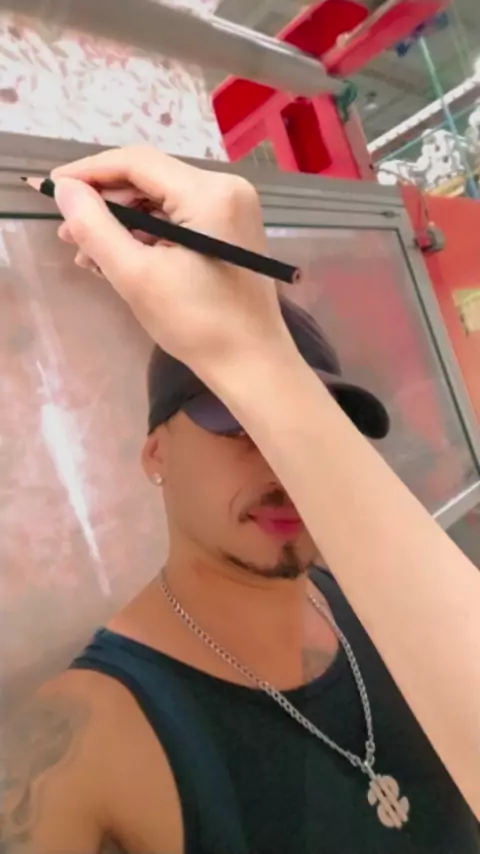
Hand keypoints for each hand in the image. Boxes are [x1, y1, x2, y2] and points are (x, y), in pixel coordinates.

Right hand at [51, 147, 291, 380]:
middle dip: (104, 204)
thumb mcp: (136, 276)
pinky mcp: (231, 231)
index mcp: (210, 193)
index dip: (88, 172)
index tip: (50, 189)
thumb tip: (65, 190)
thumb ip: (95, 228)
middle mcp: (227, 188)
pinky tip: (119, 260)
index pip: (136, 162)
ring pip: (161, 202)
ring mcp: (232, 209)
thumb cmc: (197, 324)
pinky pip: (178, 220)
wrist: (252, 365)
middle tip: (67, 234)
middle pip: (149, 179)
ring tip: (87, 255)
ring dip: (122, 224)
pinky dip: (147, 236)